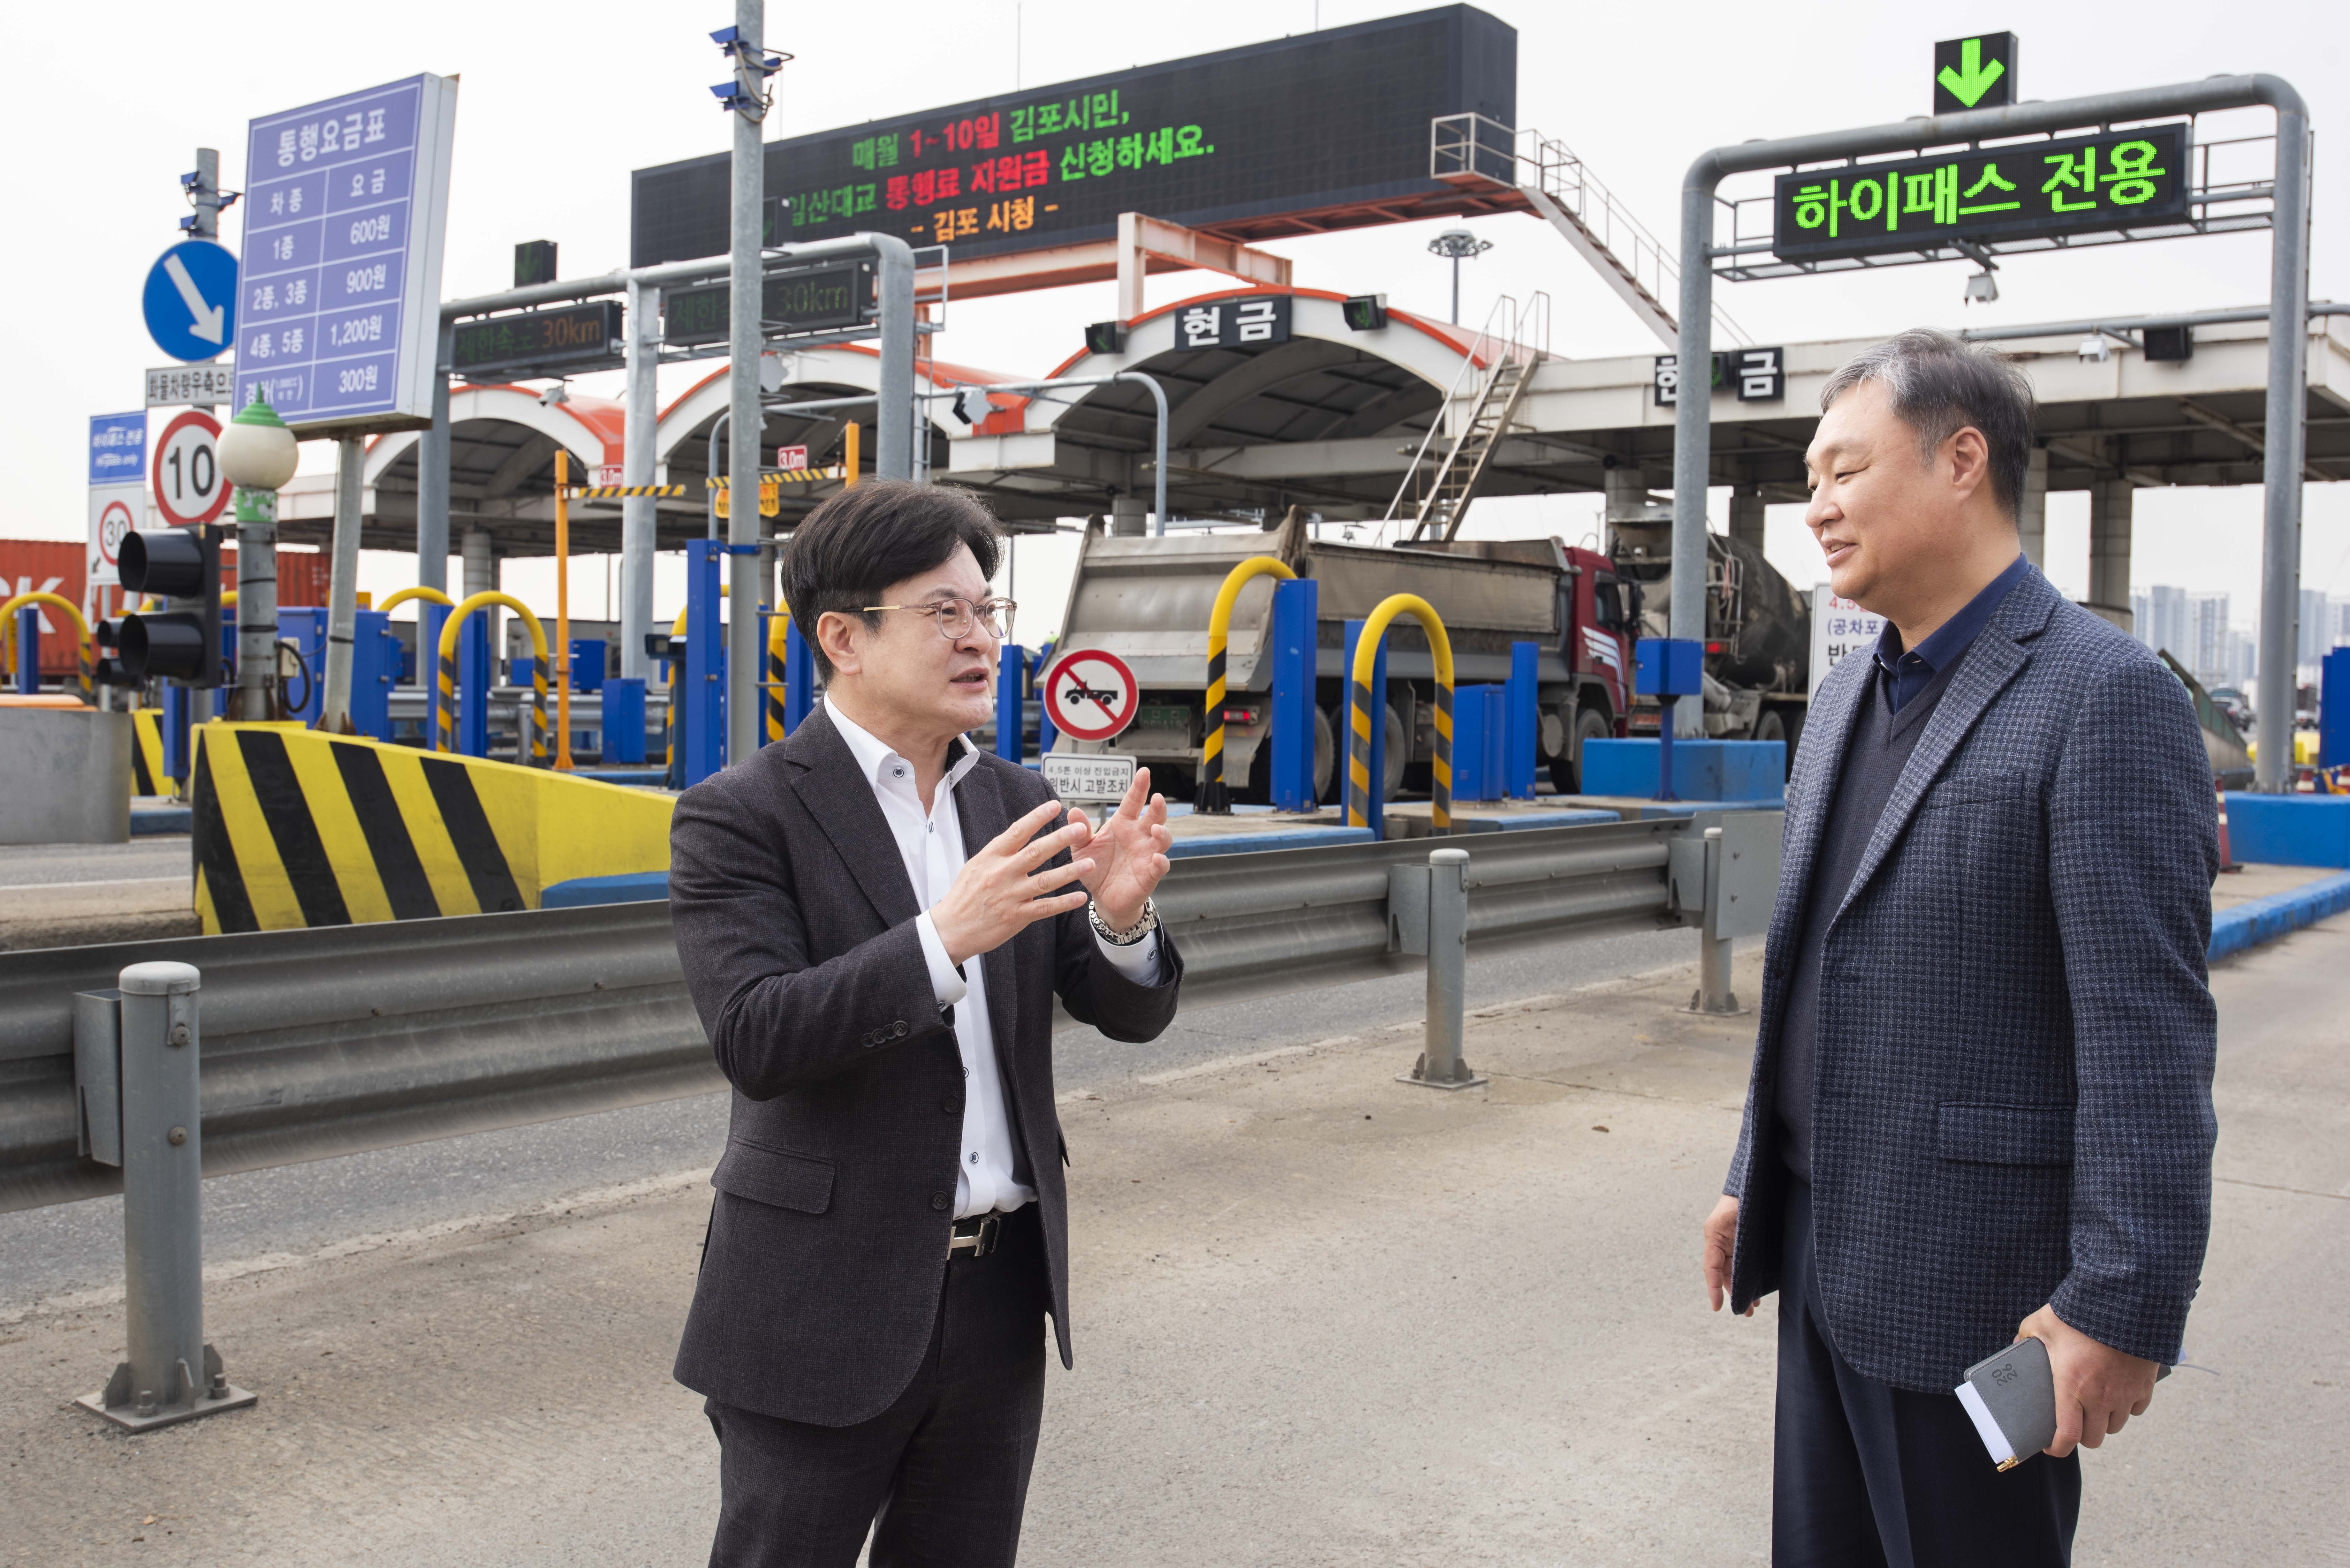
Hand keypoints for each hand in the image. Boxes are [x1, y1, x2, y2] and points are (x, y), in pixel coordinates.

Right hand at [931, 799, 1093, 966]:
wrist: (950, 928)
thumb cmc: (964, 895)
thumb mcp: (977, 865)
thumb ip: (999, 852)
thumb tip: (1019, 835)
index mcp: (991, 857)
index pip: (1017, 832)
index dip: (1037, 818)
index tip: (1055, 806)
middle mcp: (1001, 873)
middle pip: (1035, 853)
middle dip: (1059, 840)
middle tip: (1081, 829)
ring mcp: (1009, 896)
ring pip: (1044, 881)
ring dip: (1069, 872)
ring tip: (1090, 864)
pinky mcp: (1016, 917)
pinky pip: (1044, 908)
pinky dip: (1063, 903)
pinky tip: (1080, 898)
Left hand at [1070, 766, 1171, 931]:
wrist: (1102, 897)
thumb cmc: (1094, 866)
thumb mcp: (1081, 848)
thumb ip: (1078, 831)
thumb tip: (1073, 810)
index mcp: (1123, 824)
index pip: (1133, 802)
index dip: (1139, 787)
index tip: (1144, 772)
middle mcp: (1139, 836)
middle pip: (1154, 816)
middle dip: (1158, 807)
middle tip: (1157, 798)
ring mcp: (1147, 855)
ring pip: (1163, 839)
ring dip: (1163, 833)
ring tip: (1157, 829)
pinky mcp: (1150, 875)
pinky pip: (1160, 866)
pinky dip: (1161, 862)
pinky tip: (1157, 858)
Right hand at [1703, 1195, 1752, 1314]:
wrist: (1753, 1186)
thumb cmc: (1741, 1199)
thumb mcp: (1730, 1221)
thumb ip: (1732, 1242)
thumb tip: (1737, 1269)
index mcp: (1714, 1238)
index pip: (1711, 1268)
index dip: (1714, 1288)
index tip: (1717, 1307)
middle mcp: (1723, 1244)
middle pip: (1726, 1275)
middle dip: (1735, 1294)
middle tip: (1746, 1312)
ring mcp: (1735, 1245)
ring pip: (1737, 1273)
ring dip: (1744, 1289)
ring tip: (1753, 1307)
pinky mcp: (1748, 1246)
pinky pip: (1747, 1266)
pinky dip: (1751, 1278)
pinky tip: (1759, 1290)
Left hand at [2017, 1304, 2157, 1456]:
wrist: (2124, 1300)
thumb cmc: (2078, 1313)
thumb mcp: (2040, 1323)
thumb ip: (2024, 1339)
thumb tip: (2016, 1348)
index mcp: (2071, 1387)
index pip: (2067, 1436)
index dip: (2056, 1447)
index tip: (2049, 1444)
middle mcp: (2101, 1397)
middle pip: (2093, 1438)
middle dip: (2080, 1434)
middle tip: (2071, 1420)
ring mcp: (2125, 1393)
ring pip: (2116, 1427)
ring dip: (2104, 1422)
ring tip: (2093, 1406)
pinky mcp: (2145, 1385)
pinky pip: (2136, 1410)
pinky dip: (2126, 1407)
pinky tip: (2115, 1393)